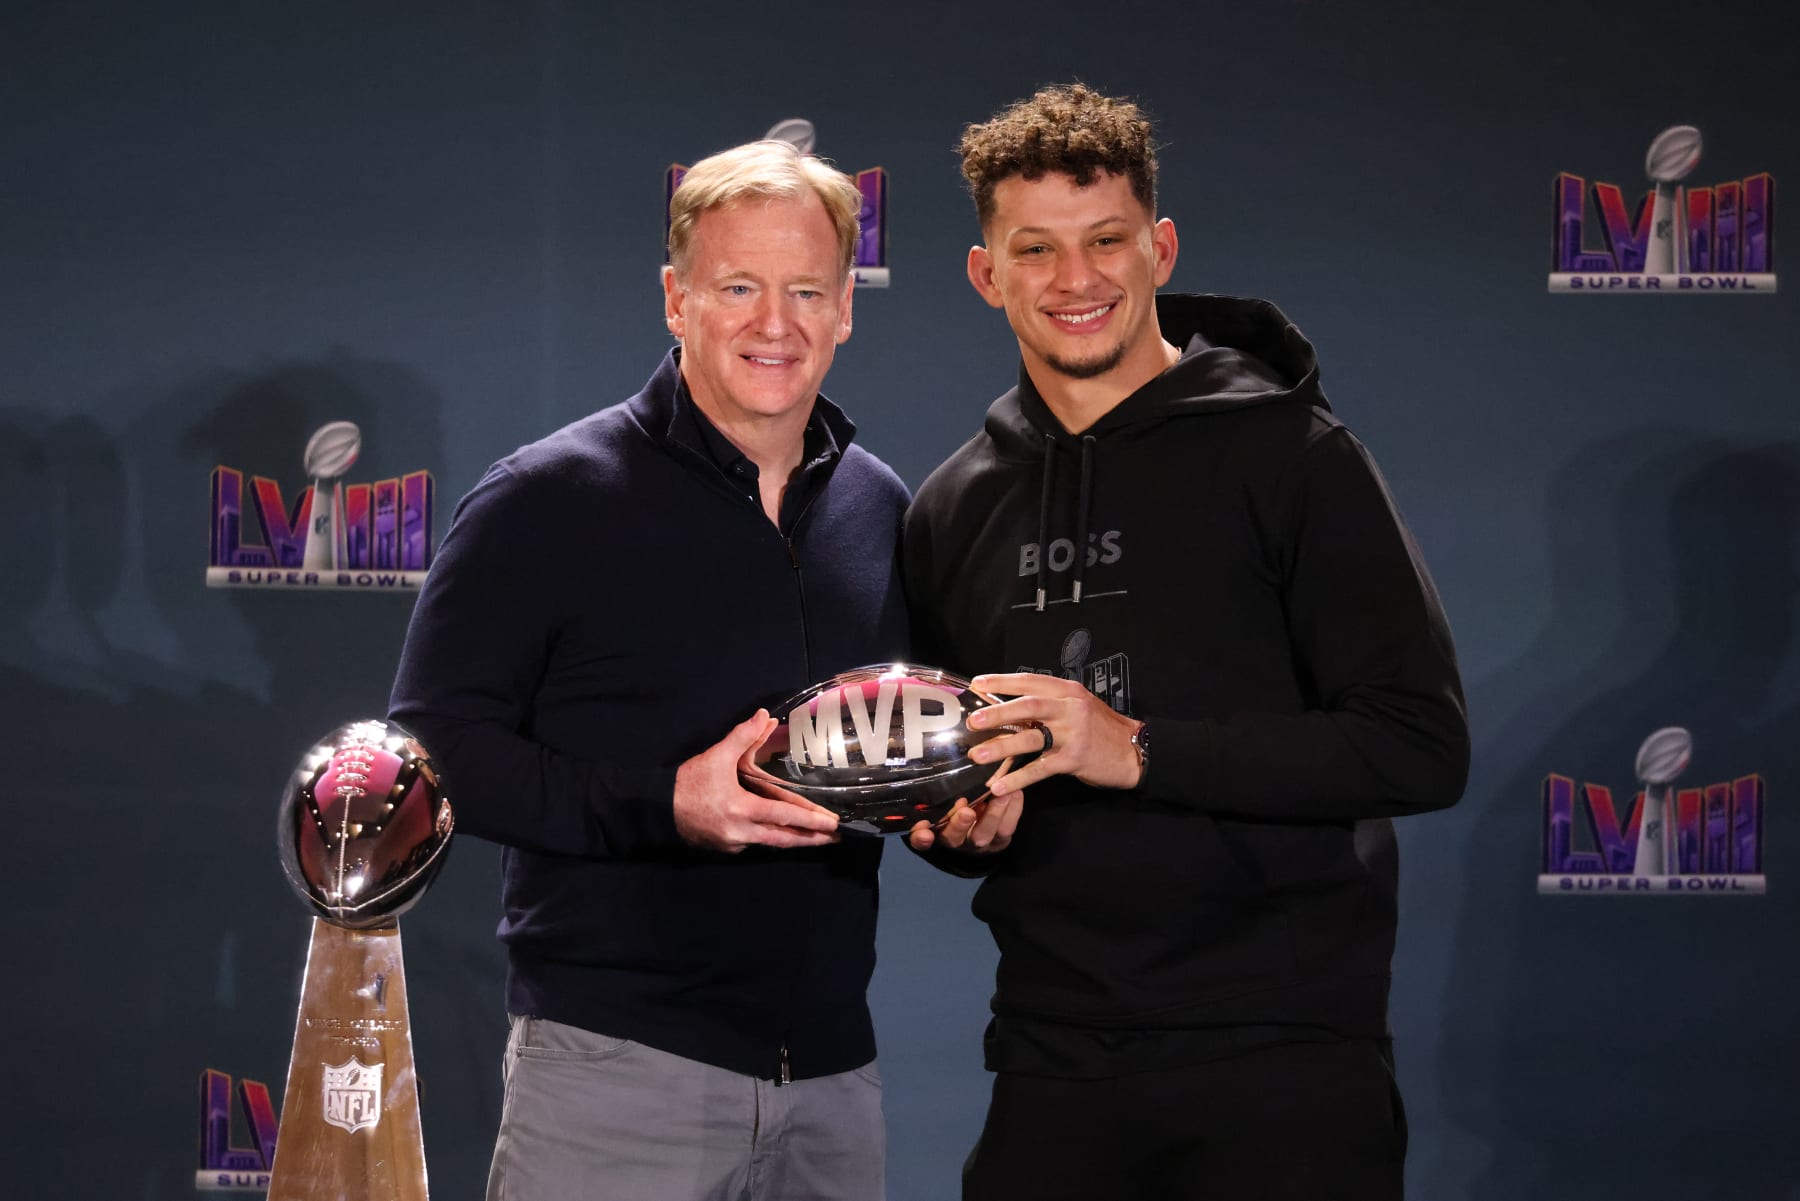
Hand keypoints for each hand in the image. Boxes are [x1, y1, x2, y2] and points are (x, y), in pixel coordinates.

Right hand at [673, 710, 841, 851]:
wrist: (656, 809)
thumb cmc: (687, 783)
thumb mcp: (716, 756)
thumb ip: (743, 736)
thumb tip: (764, 715)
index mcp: (742, 810)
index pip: (784, 816)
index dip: (811, 821)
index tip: (833, 823)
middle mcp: (741, 833)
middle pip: (784, 839)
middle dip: (812, 839)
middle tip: (837, 837)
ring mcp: (733, 845)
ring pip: (771, 844)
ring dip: (795, 841)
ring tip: (818, 838)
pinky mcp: (725, 849)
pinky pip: (754, 844)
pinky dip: (770, 838)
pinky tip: (782, 833)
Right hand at [906, 791, 1022, 854]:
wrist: (985, 819)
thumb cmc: (954, 797)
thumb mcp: (942, 792)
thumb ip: (935, 784)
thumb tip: (926, 752)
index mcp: (935, 830)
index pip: (921, 840)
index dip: (921, 838)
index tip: (922, 831)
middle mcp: (954, 839)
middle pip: (953, 839)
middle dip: (959, 825)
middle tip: (966, 810)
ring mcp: (978, 841)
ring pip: (983, 835)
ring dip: (992, 815)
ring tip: (1001, 794)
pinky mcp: (1001, 840)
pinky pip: (1006, 829)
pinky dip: (1012, 811)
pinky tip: (1016, 792)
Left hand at [967, 672, 1143, 795]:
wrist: (1134, 751)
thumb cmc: (1101, 728)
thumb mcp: (1079, 706)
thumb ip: (1051, 704)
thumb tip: (1010, 707)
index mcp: (1068, 691)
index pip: (1031, 681)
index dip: (1002, 681)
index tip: (977, 683)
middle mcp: (1070, 708)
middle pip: (1028, 706)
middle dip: (997, 713)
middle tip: (973, 720)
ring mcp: (1073, 734)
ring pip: (1031, 738)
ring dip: (1001, 747)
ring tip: (977, 755)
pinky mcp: (1074, 759)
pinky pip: (1040, 769)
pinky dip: (1018, 778)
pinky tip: (999, 786)